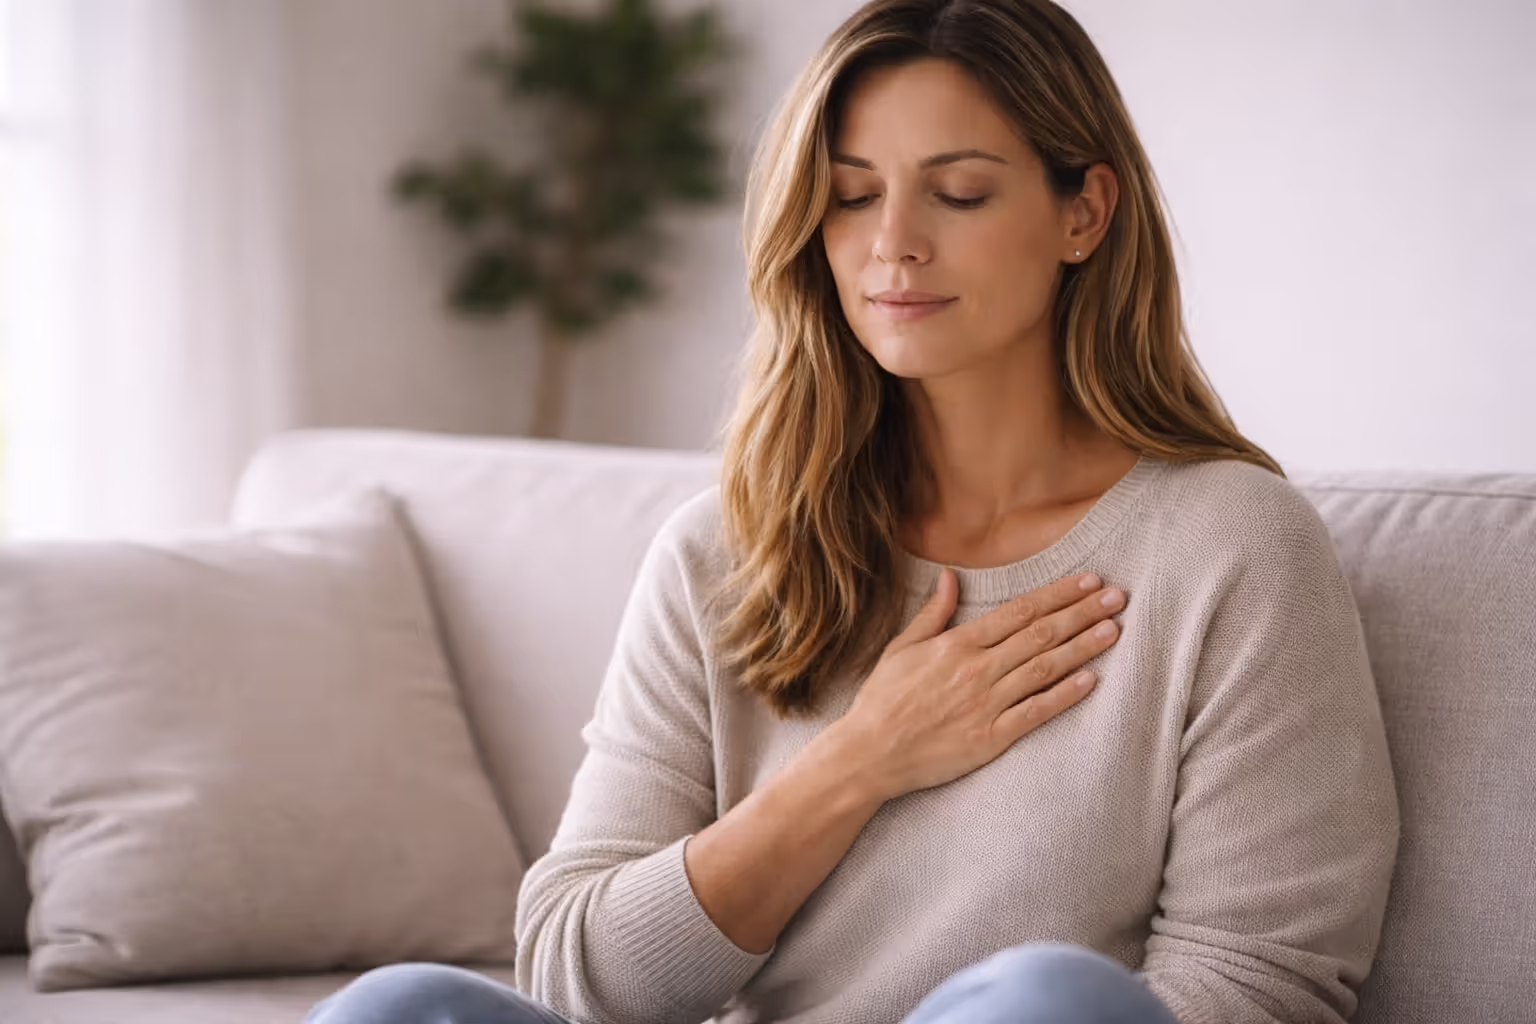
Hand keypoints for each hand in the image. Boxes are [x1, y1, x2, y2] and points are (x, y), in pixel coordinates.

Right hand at [831, 568, 1125, 802]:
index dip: (1058, 594)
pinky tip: (1090, 681)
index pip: (1019, 611)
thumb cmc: (883, 699)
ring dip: (1082, 647)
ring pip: (1044, 668)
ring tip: (1113, 630)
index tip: (1089, 581)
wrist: (870, 753)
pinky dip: (1064, 695)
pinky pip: (1035, 712)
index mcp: (957, 643)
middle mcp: (977, 668)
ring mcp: (987, 703)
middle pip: (1040, 634)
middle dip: (1082, 613)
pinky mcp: (991, 737)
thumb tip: (951, 577)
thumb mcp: (902, 647)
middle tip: (1117, 598)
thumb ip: (933, 613)